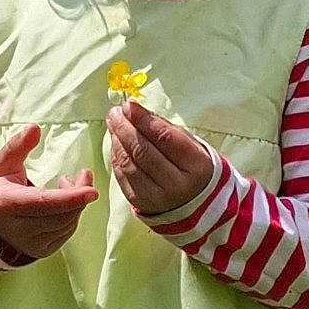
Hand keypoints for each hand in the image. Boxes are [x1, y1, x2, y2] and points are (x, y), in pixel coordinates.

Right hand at [0, 125, 96, 258]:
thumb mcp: (1, 163)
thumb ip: (17, 146)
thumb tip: (34, 128)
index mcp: (7, 204)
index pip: (43, 203)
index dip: (69, 198)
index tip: (91, 191)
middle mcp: (19, 229)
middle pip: (62, 214)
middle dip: (79, 193)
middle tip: (82, 174)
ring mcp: (31, 243)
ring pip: (68, 223)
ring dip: (76, 202)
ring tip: (67, 184)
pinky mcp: (42, 250)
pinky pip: (67, 231)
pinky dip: (72, 214)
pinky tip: (64, 202)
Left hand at [107, 98, 213, 216]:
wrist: (194, 200)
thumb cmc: (190, 164)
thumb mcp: (189, 143)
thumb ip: (163, 127)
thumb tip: (134, 109)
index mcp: (196, 165)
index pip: (164, 137)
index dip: (143, 119)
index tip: (128, 104)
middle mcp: (177, 185)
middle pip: (143, 150)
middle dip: (125, 127)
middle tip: (115, 112)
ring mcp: (158, 197)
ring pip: (129, 163)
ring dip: (117, 140)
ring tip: (113, 124)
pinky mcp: (141, 204)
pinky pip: (122, 176)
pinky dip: (116, 156)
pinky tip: (115, 142)